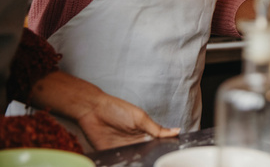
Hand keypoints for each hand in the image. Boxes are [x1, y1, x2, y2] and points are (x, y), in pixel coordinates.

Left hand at [30, 71, 178, 150]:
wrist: (92, 110)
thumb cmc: (117, 109)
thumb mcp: (140, 118)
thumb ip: (157, 129)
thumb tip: (176, 131)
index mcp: (145, 133)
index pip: (159, 144)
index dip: (165, 149)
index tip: (173, 154)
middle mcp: (136, 142)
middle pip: (148, 154)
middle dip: (154, 157)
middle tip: (160, 161)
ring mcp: (124, 149)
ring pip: (136, 159)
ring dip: (140, 160)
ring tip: (145, 161)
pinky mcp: (111, 154)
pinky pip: (120, 161)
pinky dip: (125, 162)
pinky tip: (131, 162)